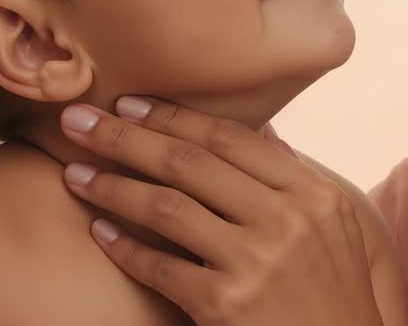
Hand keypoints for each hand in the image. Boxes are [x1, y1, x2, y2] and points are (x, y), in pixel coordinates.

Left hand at [58, 97, 385, 325]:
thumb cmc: (331, 292)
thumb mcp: (332, 226)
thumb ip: (291, 178)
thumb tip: (261, 128)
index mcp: (310, 193)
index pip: (229, 137)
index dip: (173, 115)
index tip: (128, 102)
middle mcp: (285, 220)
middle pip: (189, 162)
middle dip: (125, 137)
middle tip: (79, 121)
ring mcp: (255, 263)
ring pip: (166, 207)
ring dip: (112, 186)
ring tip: (75, 174)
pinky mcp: (225, 306)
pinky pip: (160, 267)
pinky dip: (124, 247)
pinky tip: (99, 231)